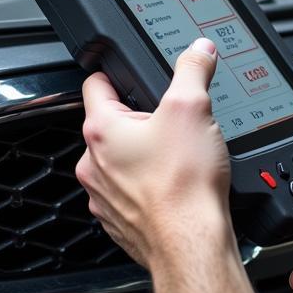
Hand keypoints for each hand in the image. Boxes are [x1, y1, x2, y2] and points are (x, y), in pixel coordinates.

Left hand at [75, 38, 233, 272]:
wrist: (190, 243)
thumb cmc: (184, 184)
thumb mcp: (194, 108)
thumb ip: (193, 70)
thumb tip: (198, 50)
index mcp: (102, 129)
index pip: (96, 83)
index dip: (116, 72)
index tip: (132, 73)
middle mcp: (93, 163)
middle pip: (112, 124)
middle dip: (140, 119)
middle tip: (173, 121)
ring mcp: (104, 195)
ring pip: (120, 161)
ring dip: (143, 155)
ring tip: (178, 156)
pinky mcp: (120, 221)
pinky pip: (130, 193)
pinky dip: (150, 187)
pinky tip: (176, 186)